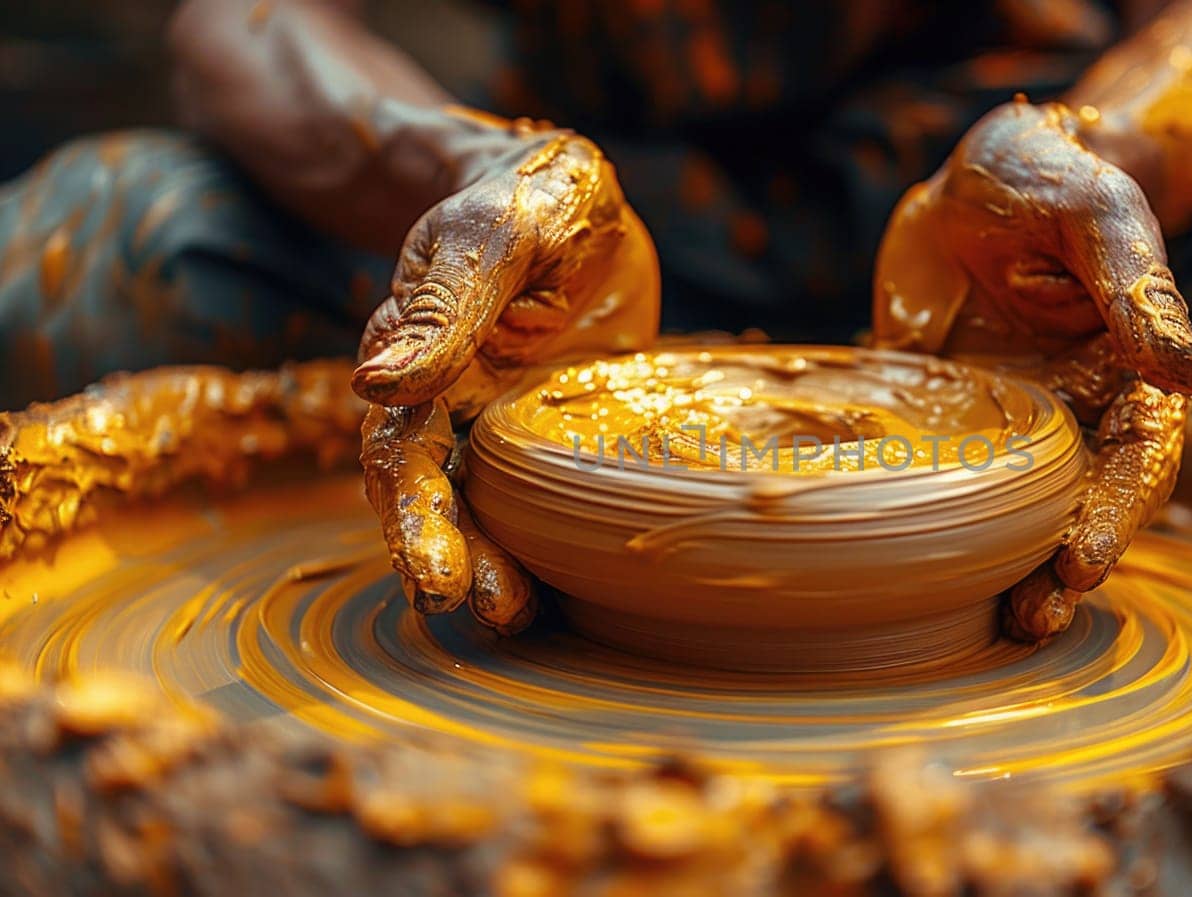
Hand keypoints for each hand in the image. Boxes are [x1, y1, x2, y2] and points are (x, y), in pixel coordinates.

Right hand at [354, 130, 658, 632]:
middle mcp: (451, 404)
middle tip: (491, 612)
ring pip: (490, 507)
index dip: (415, 521)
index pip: (402, 456)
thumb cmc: (524, 198)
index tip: (438, 578)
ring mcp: (506, 423)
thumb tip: (375, 383)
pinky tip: (571, 586)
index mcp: (418, 359)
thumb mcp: (491, 235)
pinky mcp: (559, 433)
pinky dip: (553, 539)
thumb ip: (444, 306)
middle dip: (456, 561)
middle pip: (439, 499)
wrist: (569, 196)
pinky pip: (550, 493)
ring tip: (519, 617)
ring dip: (501, 564)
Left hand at [874, 99, 1191, 639]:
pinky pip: (935, 481)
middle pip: (1077, 511)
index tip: (1084, 562)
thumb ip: (1141, 295)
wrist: (972, 177)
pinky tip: (904, 568)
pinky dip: (926, 527)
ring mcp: (1003, 428)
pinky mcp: (938, 423)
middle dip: (1061, 573)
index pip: (1135, 466)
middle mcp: (1070, 419)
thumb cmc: (1056, 184)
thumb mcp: (1100, 222)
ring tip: (994, 624)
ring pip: (1010, 515)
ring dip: (1004, 571)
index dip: (1116, 518)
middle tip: (1033, 618)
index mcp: (1126, 380)